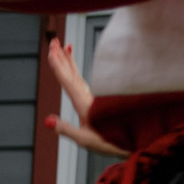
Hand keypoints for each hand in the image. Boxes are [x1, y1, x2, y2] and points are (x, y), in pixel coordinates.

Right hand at [43, 38, 128, 158]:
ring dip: (70, 61)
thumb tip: (47, 120)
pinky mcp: (96, 102)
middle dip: (62, 57)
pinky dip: (76, 73)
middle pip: (73, 73)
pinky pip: (83, 82)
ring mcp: (93, 98)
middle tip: (54, 41)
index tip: (51, 51)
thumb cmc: (111, 142)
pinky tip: (74, 73)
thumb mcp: (84, 139)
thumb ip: (65, 129)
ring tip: (65, 48)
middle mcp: (88, 98)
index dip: (58, 66)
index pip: (67, 81)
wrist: (136, 140)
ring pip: (79, 75)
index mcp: (84, 105)